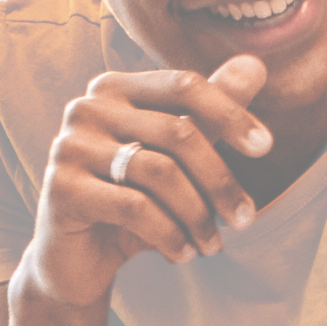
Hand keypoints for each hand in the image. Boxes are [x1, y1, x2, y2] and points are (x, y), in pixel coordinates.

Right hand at [18, 57, 275, 304]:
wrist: (74, 262)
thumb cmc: (131, 202)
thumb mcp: (175, 158)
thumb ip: (210, 113)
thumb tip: (257, 64)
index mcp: (115, 88)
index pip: (184, 85)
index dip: (230, 113)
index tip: (265, 147)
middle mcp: (87, 108)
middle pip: (177, 132)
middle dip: (220, 180)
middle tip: (245, 218)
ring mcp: (70, 146)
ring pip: (160, 173)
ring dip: (198, 215)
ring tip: (212, 245)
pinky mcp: (61, 188)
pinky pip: (134, 207)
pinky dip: (169, 234)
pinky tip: (184, 254)